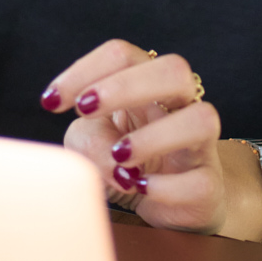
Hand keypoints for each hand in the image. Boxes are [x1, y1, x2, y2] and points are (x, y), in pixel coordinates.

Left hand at [41, 40, 225, 233]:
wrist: (168, 205)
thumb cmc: (122, 164)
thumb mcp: (88, 145)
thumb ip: (88, 140)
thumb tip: (112, 155)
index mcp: (147, 86)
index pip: (124, 55)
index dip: (85, 70)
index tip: (53, 101)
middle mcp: (179, 107)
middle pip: (174, 70)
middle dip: (126, 86)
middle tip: (86, 108)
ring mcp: (200, 145)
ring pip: (202, 119)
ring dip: (154, 137)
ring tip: (119, 156)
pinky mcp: (208, 186)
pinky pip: (200, 181)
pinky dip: (166, 187)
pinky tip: (142, 189)